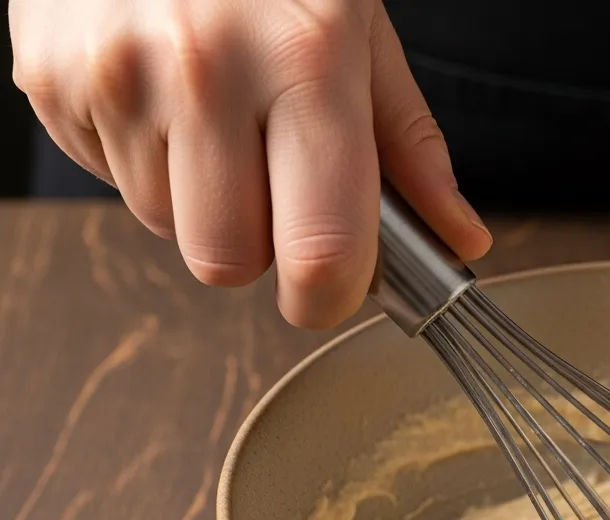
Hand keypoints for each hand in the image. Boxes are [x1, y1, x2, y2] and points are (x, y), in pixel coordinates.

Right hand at [9, 0, 491, 326]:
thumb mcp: (362, 31)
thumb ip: (409, 147)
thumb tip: (458, 238)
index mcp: (305, 61)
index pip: (319, 251)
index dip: (329, 298)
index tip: (333, 290)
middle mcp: (204, 71)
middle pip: (228, 261)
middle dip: (258, 246)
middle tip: (271, 183)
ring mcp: (117, 75)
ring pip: (167, 229)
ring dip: (198, 198)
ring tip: (212, 116)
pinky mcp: (51, 79)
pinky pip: (110, 180)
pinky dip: (144, 159)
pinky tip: (162, 96)